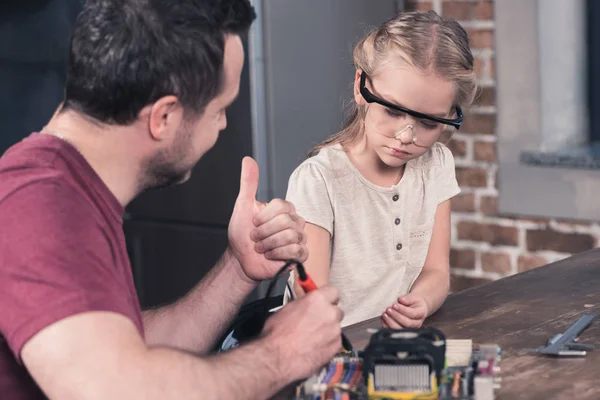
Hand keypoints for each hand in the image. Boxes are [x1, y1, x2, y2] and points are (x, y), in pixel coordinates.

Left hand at [228, 157, 307, 281]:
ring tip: (261, 248)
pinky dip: (278, 254)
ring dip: (269, 244)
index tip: (254, 223)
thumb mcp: (243, 206)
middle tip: (255, 238)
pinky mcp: (300, 255)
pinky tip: (270, 255)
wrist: (241, 259)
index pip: (282, 206)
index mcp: (284, 209)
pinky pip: (297, 251)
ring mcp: (299, 238)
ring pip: (291, 236)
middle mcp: (295, 222)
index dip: (264, 217)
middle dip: (264, 232)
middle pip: (286, 222)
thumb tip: (248, 159)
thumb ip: (248, 183)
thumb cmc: (242, 233)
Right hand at [261, 286, 342, 380]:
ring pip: (336, 327)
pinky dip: (328, 344)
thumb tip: (306, 305)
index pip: (333, 291)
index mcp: (317, 299)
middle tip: (316, 322)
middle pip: (336, 310)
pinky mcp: (336, 347)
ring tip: (313, 338)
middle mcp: (330, 313)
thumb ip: (303, 304)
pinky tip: (315, 348)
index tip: (322, 302)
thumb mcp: (287, 309)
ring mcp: (335, 331)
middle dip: (328, 315)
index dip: (327, 297)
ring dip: (328, 330)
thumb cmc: (277, 333)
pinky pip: (336, 341)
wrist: (277, 357)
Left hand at [381, 293, 428, 328]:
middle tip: (388, 309)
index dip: (402, 310)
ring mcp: (410, 329)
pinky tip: (383, 319)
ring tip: (384, 314)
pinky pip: (394, 331)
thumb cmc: (415, 302)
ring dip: (390, 322)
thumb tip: (401, 299)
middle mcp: (417, 323)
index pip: (412, 314)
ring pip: (400, 329)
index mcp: (421, 313)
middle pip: (407, 323)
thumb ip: (408, 298)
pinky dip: (387, 326)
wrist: (417, 307)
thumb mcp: (414, 297)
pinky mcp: (402, 331)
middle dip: (396, 316)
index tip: (394, 305)